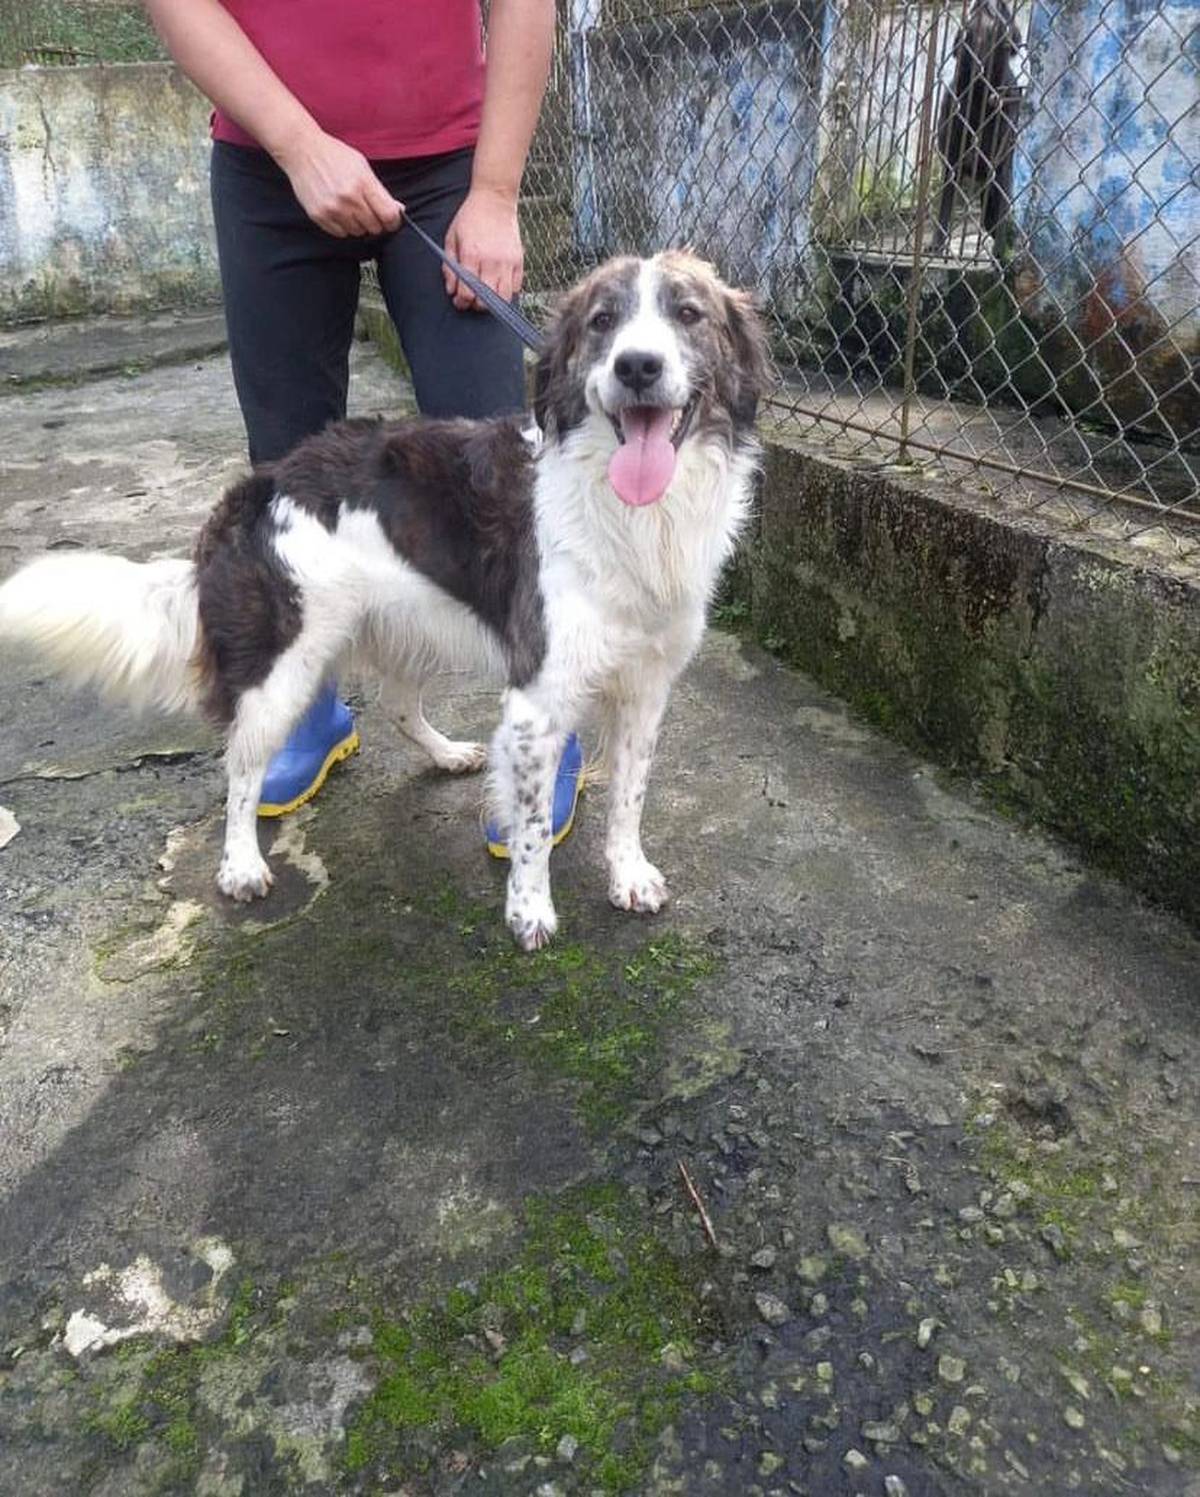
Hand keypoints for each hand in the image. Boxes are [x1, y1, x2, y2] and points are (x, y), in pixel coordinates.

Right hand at [276, 128, 402, 237]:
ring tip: (350, 207)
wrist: (302, 150)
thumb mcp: (362, 166)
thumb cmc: (334, 155)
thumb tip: (398, 210)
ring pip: (358, 232)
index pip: (388, 216)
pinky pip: (340, 233)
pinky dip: (343, 226)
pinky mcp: (319, 215)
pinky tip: (338, 210)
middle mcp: (348, 198)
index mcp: (363, 183)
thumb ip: (380, 191)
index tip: (391, 220)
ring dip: (358, 224)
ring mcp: (332, 209)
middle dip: (375, 221)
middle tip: (367, 209)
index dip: (393, 221)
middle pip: (374, 227)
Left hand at [443, 186, 523, 309]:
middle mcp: (491, 261)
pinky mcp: (519, 261)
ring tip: (486, 296)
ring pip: (504, 298)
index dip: (461, 302)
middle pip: (486, 300)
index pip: (467, 292)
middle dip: (476, 305)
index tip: (459, 300)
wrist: (494, 199)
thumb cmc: (470, 217)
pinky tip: (498, 285)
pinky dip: (508, 292)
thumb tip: (451, 290)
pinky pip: (516, 288)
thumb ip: (449, 266)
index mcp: (472, 255)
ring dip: (493, 303)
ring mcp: (507, 262)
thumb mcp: (451, 238)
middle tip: (471, 299)